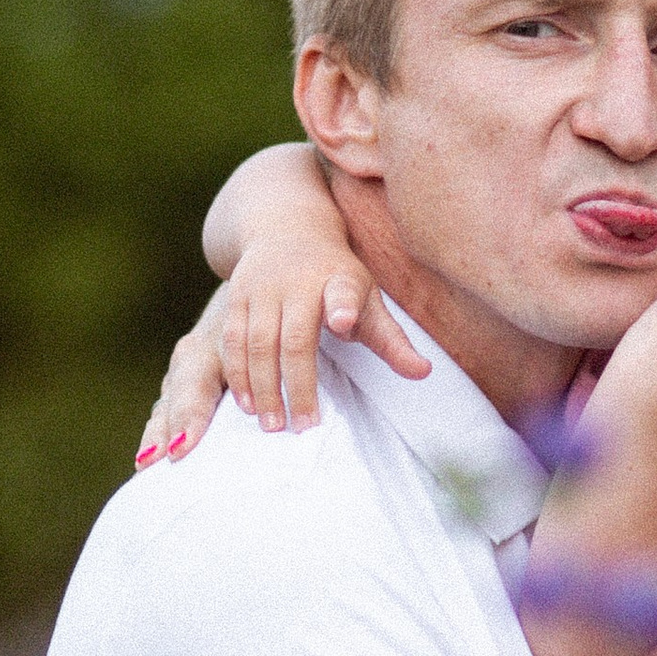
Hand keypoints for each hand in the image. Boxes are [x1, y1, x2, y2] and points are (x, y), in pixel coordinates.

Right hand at [135, 244, 431, 460]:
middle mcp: (297, 282)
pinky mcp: (236, 296)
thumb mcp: (368, 298)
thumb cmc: (337, 276)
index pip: (344, 292)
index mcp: (339, 280)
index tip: (344, 321)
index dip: (344, 306)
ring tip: (273, 426)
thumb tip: (424, 373)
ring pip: (258, 344)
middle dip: (298, 386)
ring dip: (264, 388)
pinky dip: (238, 374)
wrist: (287, 228)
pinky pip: (232, 341)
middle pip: (295, 340)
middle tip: (303, 427)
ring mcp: (262, 288)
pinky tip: (247, 405)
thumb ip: (390, 339)